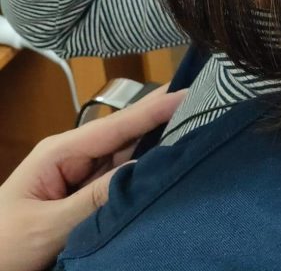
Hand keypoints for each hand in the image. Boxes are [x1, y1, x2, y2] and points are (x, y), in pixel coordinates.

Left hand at [0, 86, 184, 270]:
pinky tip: (166, 166)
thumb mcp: (45, 228)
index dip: (154, 110)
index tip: (189, 92)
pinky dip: (142, 174)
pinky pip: (119, 181)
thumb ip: (92, 202)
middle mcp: (74, 157)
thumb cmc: (1, 247)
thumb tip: (139, 172)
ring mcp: (80, 176)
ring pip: (126, 158)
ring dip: (155, 148)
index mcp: (60, 151)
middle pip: (126, 134)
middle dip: (160, 119)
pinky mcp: (83, 197)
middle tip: (202, 102)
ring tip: (194, 128)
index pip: (117, 126)